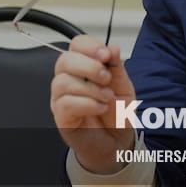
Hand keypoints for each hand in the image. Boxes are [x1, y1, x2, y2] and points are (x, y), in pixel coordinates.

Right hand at [50, 34, 137, 173]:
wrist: (117, 141)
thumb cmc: (116, 112)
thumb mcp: (124, 87)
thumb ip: (117, 68)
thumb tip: (112, 48)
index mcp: (83, 67)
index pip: (76, 45)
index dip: (90, 46)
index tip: (106, 55)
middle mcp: (68, 80)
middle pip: (64, 60)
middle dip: (89, 66)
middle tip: (107, 78)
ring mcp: (61, 99)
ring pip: (62, 82)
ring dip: (91, 88)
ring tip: (107, 97)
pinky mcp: (61, 117)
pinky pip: (65, 104)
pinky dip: (87, 104)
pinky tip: (100, 107)